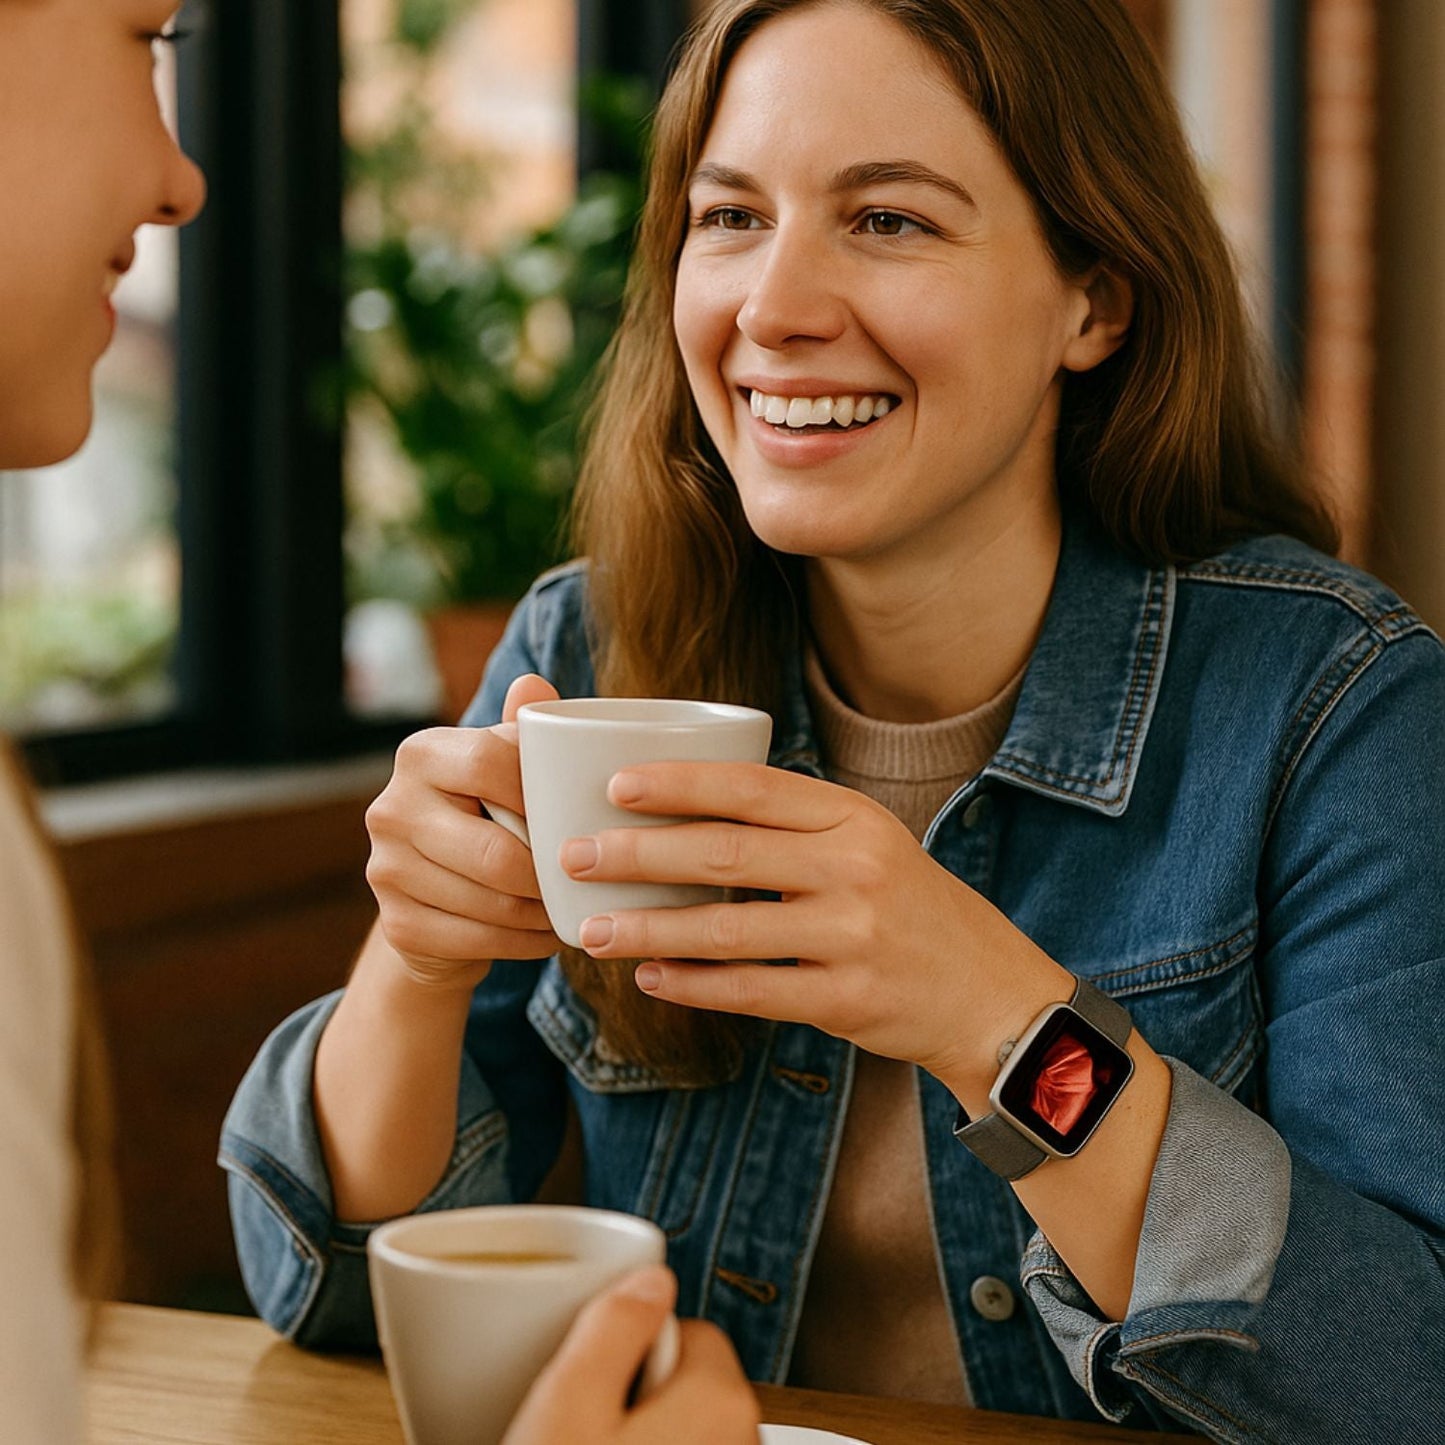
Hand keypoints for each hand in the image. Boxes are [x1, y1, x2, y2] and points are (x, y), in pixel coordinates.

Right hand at [364, 673, 562, 989]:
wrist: (436, 895)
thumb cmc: (488, 814)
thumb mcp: (503, 768)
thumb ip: (522, 731)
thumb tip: (533, 683)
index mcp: (420, 754)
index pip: (489, 762)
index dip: (542, 794)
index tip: (578, 814)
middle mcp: (391, 808)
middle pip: (494, 852)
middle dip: (550, 872)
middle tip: (588, 877)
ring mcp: (385, 870)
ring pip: (492, 903)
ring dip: (546, 912)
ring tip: (578, 905)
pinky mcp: (397, 926)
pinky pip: (480, 941)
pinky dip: (527, 942)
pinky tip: (549, 932)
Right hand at [502, 1267, 759, 1444]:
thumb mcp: (568, 1405)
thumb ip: (613, 1326)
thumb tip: (651, 1277)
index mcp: (723, 1400)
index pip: (691, 1330)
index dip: (633, 1345)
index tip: (595, 1376)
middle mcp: (748, 1438)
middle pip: (688, 1383)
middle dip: (638, 1394)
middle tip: (583, 1429)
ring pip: (683, 1431)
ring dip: (642, 1434)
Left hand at [561, 762, 1071, 1095]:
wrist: (992, 994)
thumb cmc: (912, 909)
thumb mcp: (869, 844)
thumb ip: (794, 827)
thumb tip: (685, 812)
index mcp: (854, 817)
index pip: (753, 789)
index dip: (679, 784)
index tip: (615, 785)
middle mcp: (855, 868)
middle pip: (726, 855)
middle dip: (638, 854)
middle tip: (572, 855)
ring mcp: (853, 936)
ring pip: (728, 930)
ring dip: (648, 930)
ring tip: (591, 931)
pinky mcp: (848, 1000)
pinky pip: (752, 992)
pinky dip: (694, 985)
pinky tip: (651, 978)